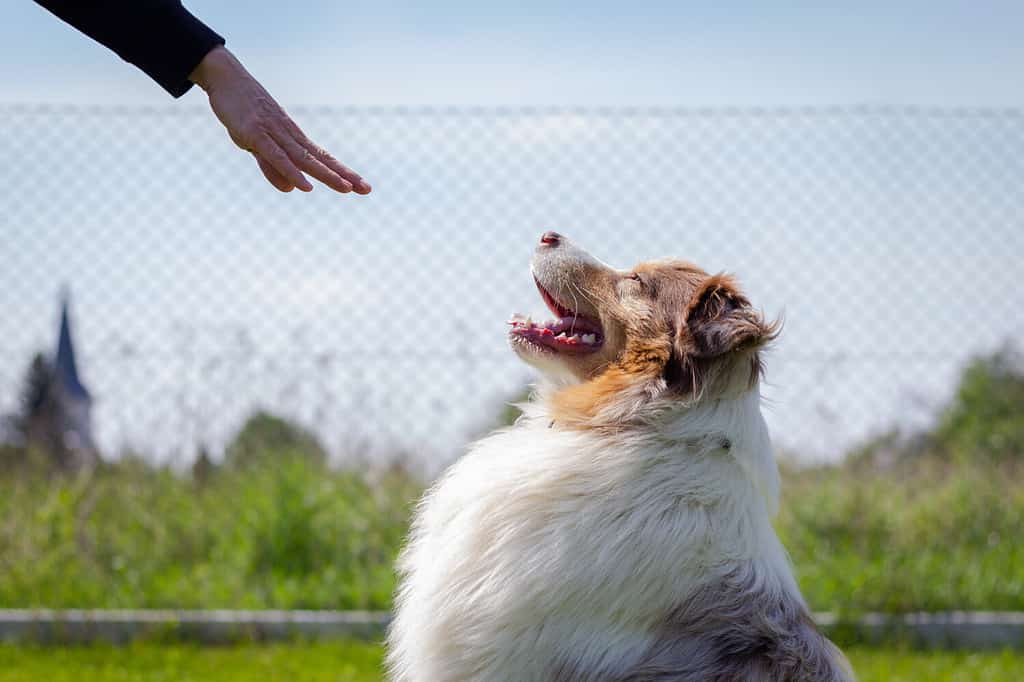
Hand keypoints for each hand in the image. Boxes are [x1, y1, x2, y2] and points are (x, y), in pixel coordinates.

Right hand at [188, 47, 370, 194]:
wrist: (226, 78)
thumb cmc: (243, 112)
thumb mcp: (257, 145)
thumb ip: (273, 168)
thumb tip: (291, 189)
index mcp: (293, 138)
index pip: (323, 158)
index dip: (343, 172)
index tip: (363, 186)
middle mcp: (290, 136)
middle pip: (321, 159)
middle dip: (344, 175)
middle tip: (367, 189)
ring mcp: (274, 134)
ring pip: (303, 159)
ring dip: (325, 175)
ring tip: (346, 189)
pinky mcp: (255, 134)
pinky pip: (276, 157)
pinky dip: (292, 172)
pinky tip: (305, 186)